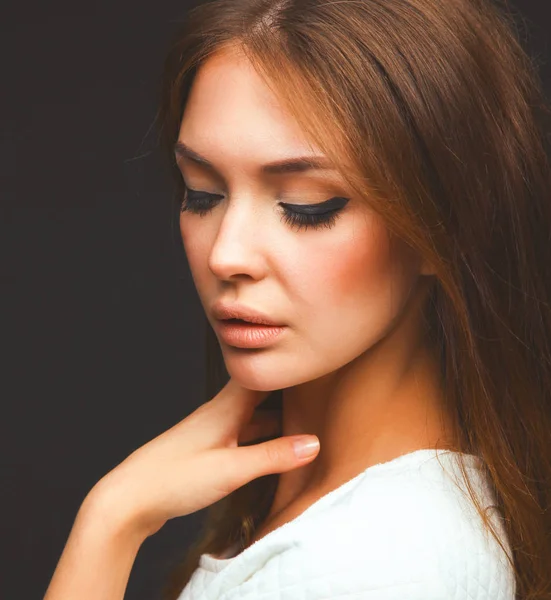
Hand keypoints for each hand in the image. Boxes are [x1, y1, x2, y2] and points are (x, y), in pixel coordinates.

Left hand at [89, 378, 319, 540]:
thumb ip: (273, 456)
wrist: (129, 499)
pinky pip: (242, 433)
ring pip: (251, 413)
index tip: (310, 360)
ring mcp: (212, 431)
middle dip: (284, 388)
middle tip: (316, 387)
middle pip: (258, 391)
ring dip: (274, 413)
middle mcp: (219, 412)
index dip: (285, 366)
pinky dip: (261, 435)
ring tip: (304, 416)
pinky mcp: (206, 449)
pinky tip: (272, 447)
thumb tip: (314, 443)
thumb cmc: (175, 479)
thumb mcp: (232, 470)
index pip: (261, 374)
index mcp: (226, 407)